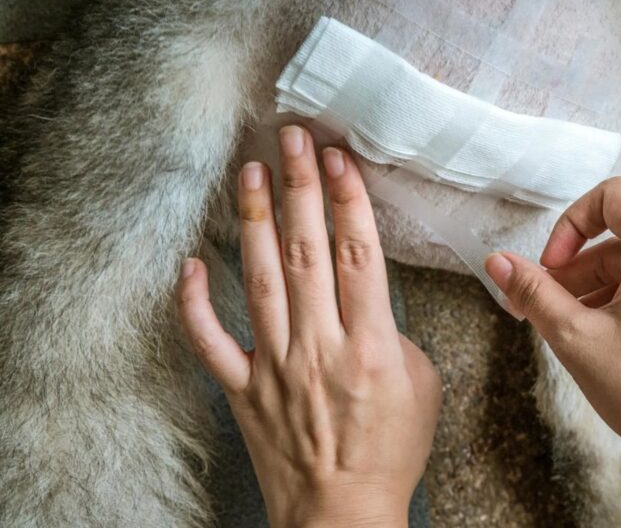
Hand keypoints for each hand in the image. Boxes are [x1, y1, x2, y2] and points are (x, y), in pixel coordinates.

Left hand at [177, 126, 441, 526]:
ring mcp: (276, 365)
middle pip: (306, 251)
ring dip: (253, 220)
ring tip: (249, 172)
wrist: (343, 513)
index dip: (347, 200)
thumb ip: (394, 334)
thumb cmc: (390, 451)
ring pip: (260, 279)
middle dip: (298, 188)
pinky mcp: (244, 387)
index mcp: (370, 344)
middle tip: (291, 139)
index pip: (358, 255)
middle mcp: (319, 345)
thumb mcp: (421, 385)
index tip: (336, 159)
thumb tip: (367, 304)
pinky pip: (210, 339)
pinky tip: (191, 263)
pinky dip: (195, 302)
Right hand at [485, 177, 620, 526]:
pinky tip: (612, 344)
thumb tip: (497, 261)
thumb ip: (534, 293)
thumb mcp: (578, 339)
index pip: (613, 197)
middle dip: (576, 271)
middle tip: (541, 310)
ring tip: (573, 333)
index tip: (552, 268)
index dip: (571, 224)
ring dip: (601, 290)